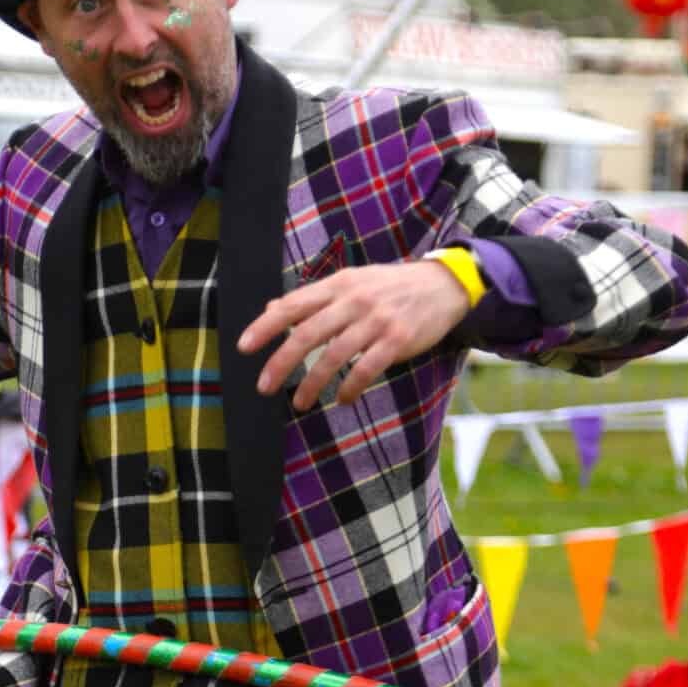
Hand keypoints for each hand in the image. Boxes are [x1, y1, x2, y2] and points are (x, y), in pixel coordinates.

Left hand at [236, 260, 471, 410]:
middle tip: (264, 386)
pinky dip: (351, 387)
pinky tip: (342, 399)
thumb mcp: (350, 283)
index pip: (293, 305)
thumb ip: (313, 298)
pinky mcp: (398, 340)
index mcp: (338, 285)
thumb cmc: (388, 287)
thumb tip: (272, 309)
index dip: (265, 326)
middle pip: (307, 333)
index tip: (244, 346)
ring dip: (313, 384)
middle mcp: (354, 301)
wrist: (443, 285)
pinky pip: (367, 369)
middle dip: (281, 363)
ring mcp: (377, 320)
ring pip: (334, 356)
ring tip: (300, 403)